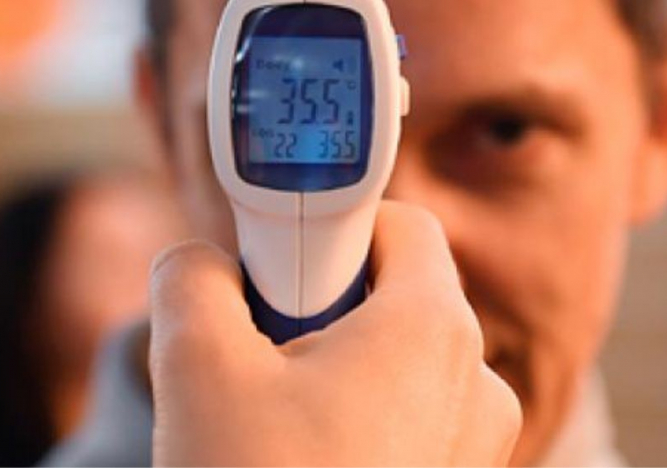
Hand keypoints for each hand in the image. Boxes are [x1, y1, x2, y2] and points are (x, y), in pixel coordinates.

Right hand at [149, 200, 521, 465]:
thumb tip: (200, 265)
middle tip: (260, 351)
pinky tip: (301, 459)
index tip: (274, 268)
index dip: (327, 228)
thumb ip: (192, 281)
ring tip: (273, 421)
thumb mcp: (196, 369)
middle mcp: (474, 380)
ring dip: (332, 369)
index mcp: (432, 328)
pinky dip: (354, 419)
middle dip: (319, 306)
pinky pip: (406, 419)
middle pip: (394, 292)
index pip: (397, 223)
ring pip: (396, 362)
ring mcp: (473, 444)